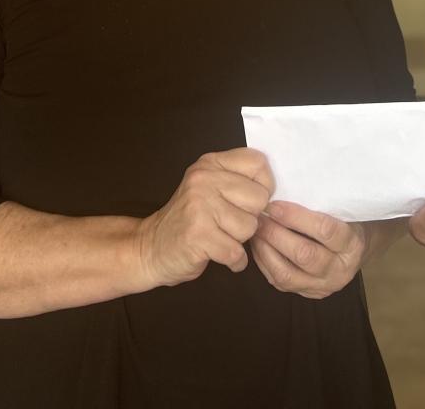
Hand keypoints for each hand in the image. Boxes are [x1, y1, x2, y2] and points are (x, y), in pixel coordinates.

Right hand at [135, 148, 274, 287]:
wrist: (150, 247)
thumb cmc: (190, 220)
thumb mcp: (209, 186)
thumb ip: (237, 180)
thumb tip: (273, 191)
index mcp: (210, 164)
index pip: (258, 163)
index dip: (263, 186)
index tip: (248, 201)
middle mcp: (204, 179)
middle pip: (259, 198)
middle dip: (251, 218)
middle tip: (229, 224)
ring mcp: (199, 207)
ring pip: (250, 227)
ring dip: (240, 241)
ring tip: (220, 238)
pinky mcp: (198, 236)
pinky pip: (237, 252)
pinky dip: (234, 261)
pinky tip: (220, 255)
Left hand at [251, 202, 367, 298]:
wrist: (355, 251)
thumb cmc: (345, 221)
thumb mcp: (342, 210)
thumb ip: (320, 203)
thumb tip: (282, 188)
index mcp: (353, 244)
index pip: (324, 230)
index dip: (295, 216)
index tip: (274, 204)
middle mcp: (340, 270)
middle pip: (304, 255)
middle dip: (276, 234)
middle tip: (259, 218)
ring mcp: (323, 287)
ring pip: (287, 275)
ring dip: (266, 250)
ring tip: (255, 231)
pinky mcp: (307, 294)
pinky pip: (280, 283)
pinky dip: (265, 263)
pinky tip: (258, 246)